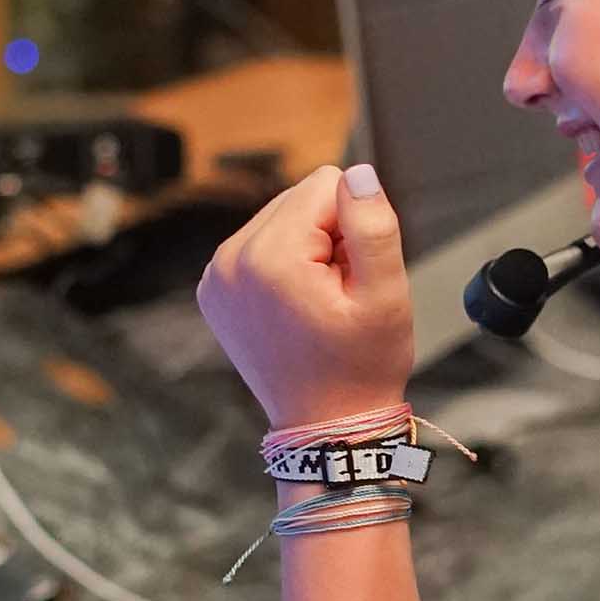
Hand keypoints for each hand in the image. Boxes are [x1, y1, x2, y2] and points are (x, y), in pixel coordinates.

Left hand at [198, 164, 413, 429]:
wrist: (326, 426)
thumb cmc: (360, 369)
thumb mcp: (385, 296)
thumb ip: (373, 226)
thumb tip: (358, 174)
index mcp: (269, 257)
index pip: (328, 185)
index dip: (354, 228)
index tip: (351, 278)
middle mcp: (229, 259)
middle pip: (300, 198)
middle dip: (329, 237)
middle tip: (337, 294)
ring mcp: (215, 276)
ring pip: (282, 219)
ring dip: (308, 251)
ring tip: (318, 303)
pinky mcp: (214, 288)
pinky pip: (261, 245)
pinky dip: (285, 266)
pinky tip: (297, 307)